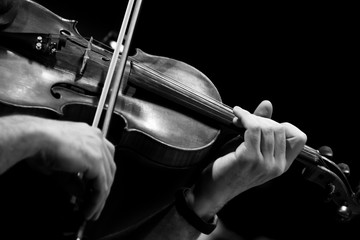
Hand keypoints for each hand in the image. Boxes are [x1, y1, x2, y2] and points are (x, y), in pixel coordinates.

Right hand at [27, 119, 115, 220]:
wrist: (34, 138)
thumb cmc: (39, 144)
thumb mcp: (60, 165)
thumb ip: (74, 179)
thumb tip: (81, 192)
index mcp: (89, 134)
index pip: (104, 158)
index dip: (100, 176)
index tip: (93, 190)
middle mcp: (97, 138)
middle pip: (109, 168)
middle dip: (102, 189)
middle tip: (95, 204)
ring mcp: (99, 148)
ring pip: (107, 179)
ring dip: (100, 198)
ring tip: (91, 211)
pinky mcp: (97, 161)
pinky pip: (101, 186)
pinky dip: (97, 201)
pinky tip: (89, 209)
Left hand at [187, 100, 306, 219]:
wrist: (213, 189)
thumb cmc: (230, 168)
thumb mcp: (250, 147)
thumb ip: (261, 127)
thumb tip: (267, 104)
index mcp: (281, 166)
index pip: (300, 138)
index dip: (283, 125)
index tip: (264, 123)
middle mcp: (276, 167)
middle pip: (279, 128)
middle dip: (260, 119)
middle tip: (243, 119)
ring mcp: (264, 164)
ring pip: (266, 127)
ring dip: (250, 117)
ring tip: (238, 119)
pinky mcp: (249, 158)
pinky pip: (252, 128)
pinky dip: (244, 116)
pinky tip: (236, 114)